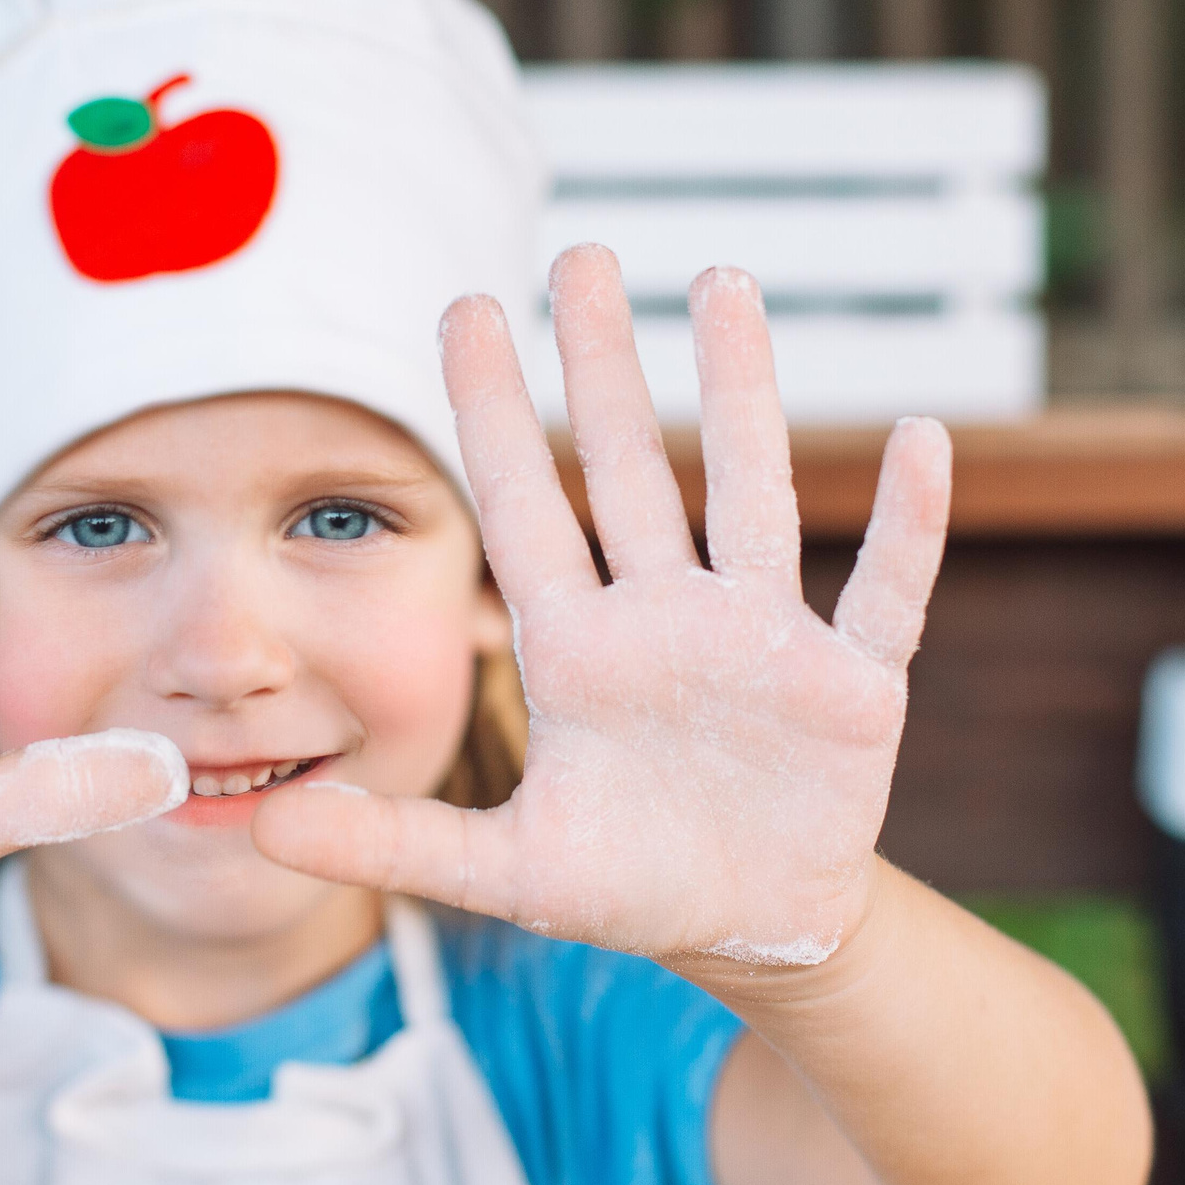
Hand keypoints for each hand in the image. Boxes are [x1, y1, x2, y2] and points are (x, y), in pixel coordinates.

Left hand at [256, 245, 949, 979]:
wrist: (748, 932)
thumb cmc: (626, 884)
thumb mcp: (506, 870)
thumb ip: (393, 843)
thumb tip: (260, 833)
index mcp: (576, 652)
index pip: (522, 506)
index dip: (492, 411)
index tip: (464, 306)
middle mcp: (663, 620)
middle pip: (629, 469)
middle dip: (605, 364)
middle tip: (582, 253)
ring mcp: (761, 641)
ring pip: (752, 493)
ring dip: (744, 395)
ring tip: (724, 283)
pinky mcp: (852, 686)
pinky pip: (886, 592)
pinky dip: (908, 525)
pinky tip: (923, 441)